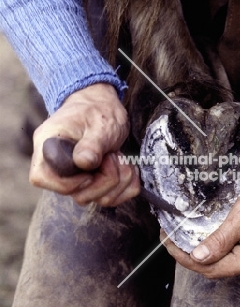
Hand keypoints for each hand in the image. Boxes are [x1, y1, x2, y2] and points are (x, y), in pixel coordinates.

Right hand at [30, 83, 139, 206]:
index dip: (71, 180)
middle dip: (106, 179)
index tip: (92, 165)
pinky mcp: (94, 184)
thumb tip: (83, 162)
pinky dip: (127, 187)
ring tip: (121, 158)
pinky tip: (129, 168)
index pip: (42, 178)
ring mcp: (77, 179)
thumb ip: (92, 144)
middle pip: (77, 194)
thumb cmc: (97, 111)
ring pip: (97, 199)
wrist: (103, 106)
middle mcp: (58, 167)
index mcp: (49, 146)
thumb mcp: (99, 123)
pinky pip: (112, 199)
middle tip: (113, 156)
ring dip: (119, 181)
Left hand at [162, 179, 239, 279]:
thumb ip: (221, 239)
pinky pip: (237, 259)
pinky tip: (209, 240)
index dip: (185, 258)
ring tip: (186, 239)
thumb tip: (199, 257)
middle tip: (173, 239)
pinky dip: (221, 251)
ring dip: (205, 254)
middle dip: (192, 256)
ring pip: (226, 264)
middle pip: (217, 269)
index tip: (168, 244)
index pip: (210, 268)